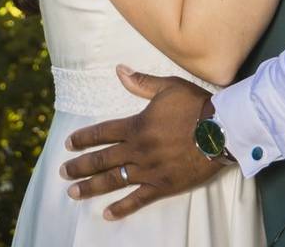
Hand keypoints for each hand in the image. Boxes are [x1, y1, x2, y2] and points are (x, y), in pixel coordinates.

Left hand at [59, 65, 227, 219]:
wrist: (221, 130)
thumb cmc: (195, 105)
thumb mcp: (168, 87)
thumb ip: (141, 82)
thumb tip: (119, 70)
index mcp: (136, 125)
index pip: (102, 133)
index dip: (83, 138)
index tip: (68, 145)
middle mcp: (137, 149)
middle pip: (101, 159)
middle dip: (79, 166)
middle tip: (63, 172)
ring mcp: (149, 169)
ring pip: (113, 180)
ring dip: (91, 187)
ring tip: (73, 193)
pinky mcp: (163, 185)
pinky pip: (138, 199)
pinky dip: (122, 208)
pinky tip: (107, 214)